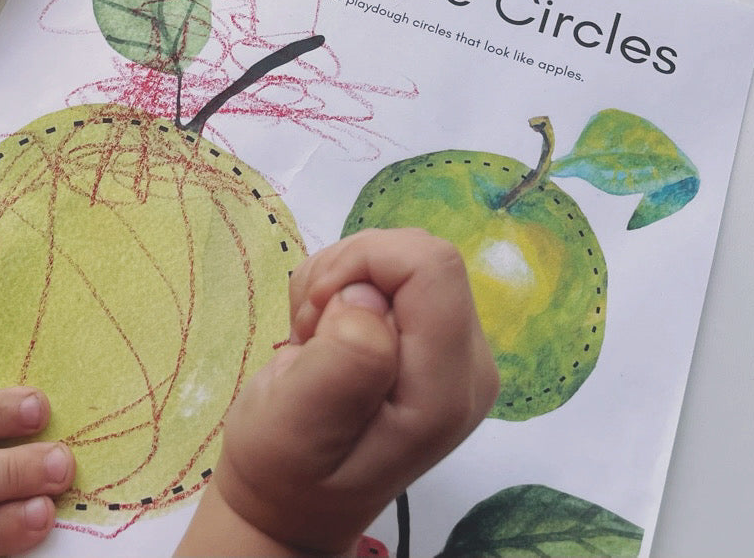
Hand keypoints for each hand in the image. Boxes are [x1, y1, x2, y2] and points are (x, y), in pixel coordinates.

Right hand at [177, 228, 497, 556]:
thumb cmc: (286, 469)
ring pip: (399, 256)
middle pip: (418, 255)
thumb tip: (367, 296)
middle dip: (346, 273)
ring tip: (313, 338)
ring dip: (338, 280)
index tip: (316, 308)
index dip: (362, 263)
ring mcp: (453, 350)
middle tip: (310, 331)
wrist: (293, 499)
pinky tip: (324, 334)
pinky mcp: (431, 339)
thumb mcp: (299, 425)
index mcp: (445, 389)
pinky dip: (343, 286)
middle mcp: (468, 364)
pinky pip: (390, 272)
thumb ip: (344, 361)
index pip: (431, 266)